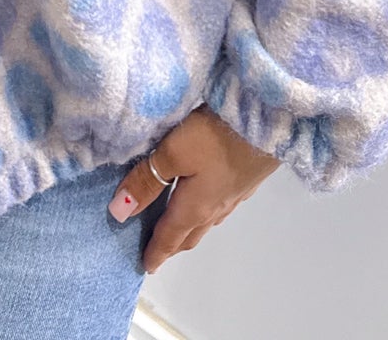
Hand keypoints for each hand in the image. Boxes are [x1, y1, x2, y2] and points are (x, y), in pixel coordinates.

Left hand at [108, 103, 279, 272]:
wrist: (268, 120)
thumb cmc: (215, 136)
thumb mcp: (173, 153)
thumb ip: (146, 180)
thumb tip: (119, 212)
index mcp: (195, 206)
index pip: (169, 236)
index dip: (155, 252)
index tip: (145, 267)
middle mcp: (216, 207)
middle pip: (190, 234)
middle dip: (173, 245)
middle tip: (158, 250)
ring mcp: (235, 194)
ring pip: (208, 221)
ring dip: (190, 228)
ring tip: (177, 226)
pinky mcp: (247, 179)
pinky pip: (222, 205)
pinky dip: (207, 211)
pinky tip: (208, 198)